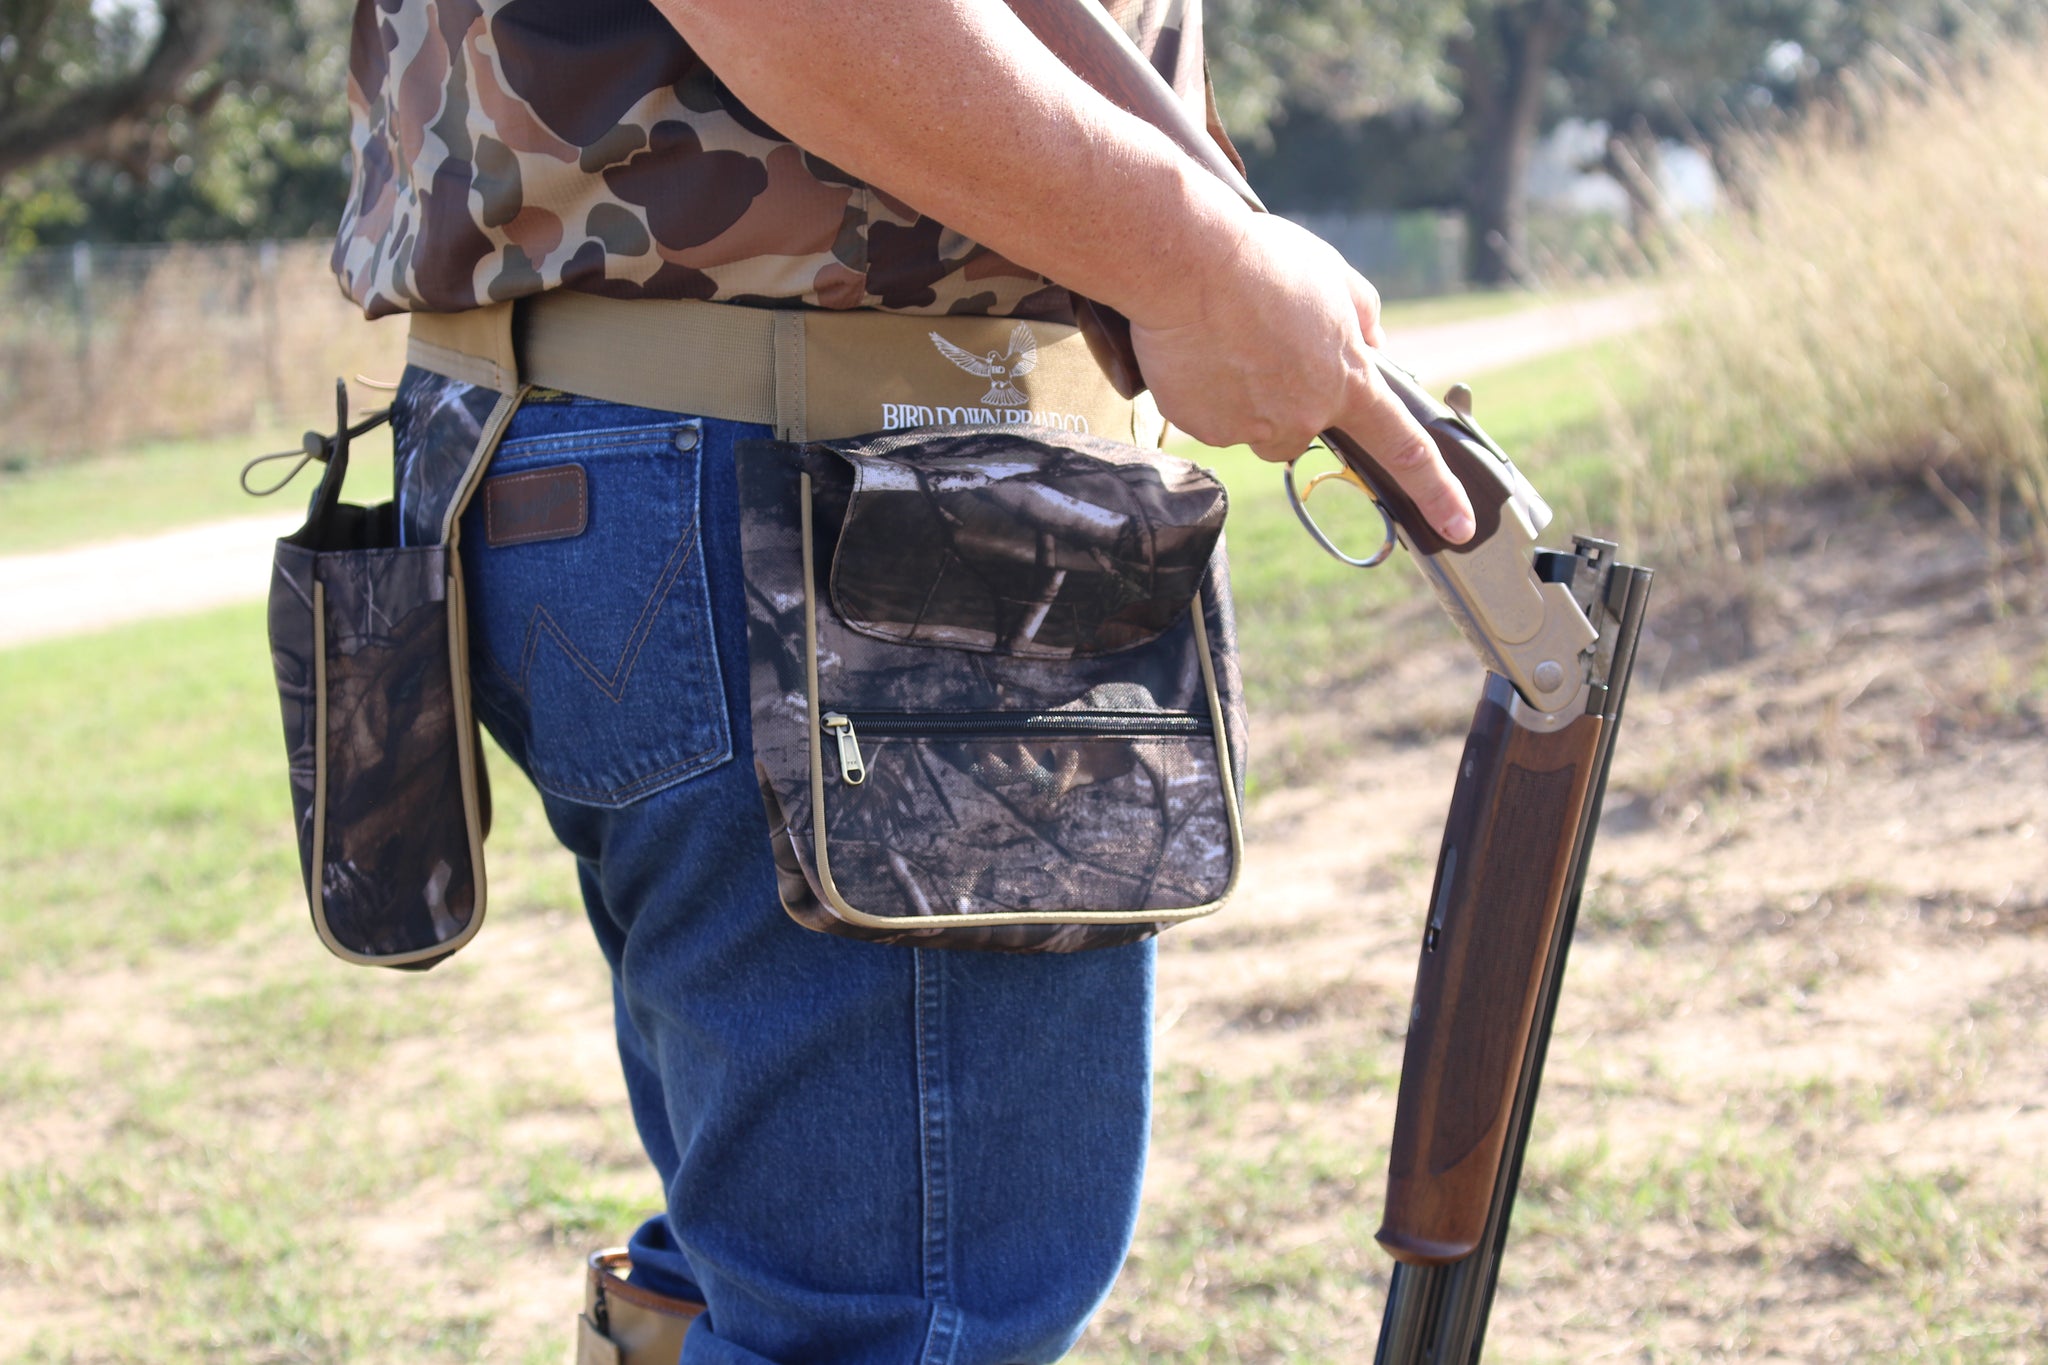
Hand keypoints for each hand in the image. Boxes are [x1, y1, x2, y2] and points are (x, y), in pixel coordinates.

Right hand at [1126, 215, 1475, 544]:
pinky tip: (1200, 351)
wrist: (1186, 264)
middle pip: (1304, 431)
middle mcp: (1304, 417)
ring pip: (1254, 426)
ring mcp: (1251, 428)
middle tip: (1265, 347)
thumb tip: (1369, 346)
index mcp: (1348, 383)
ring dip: (1246, 396)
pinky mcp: (1204, 429)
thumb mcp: (1336, 278)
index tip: (1458, 526)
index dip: (1436, 490)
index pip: (1405, 448)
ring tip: (1227, 342)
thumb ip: (1363, 321)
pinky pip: (1211, 419)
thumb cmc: (1265, 262)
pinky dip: (1207, 391)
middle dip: (1291, 400)